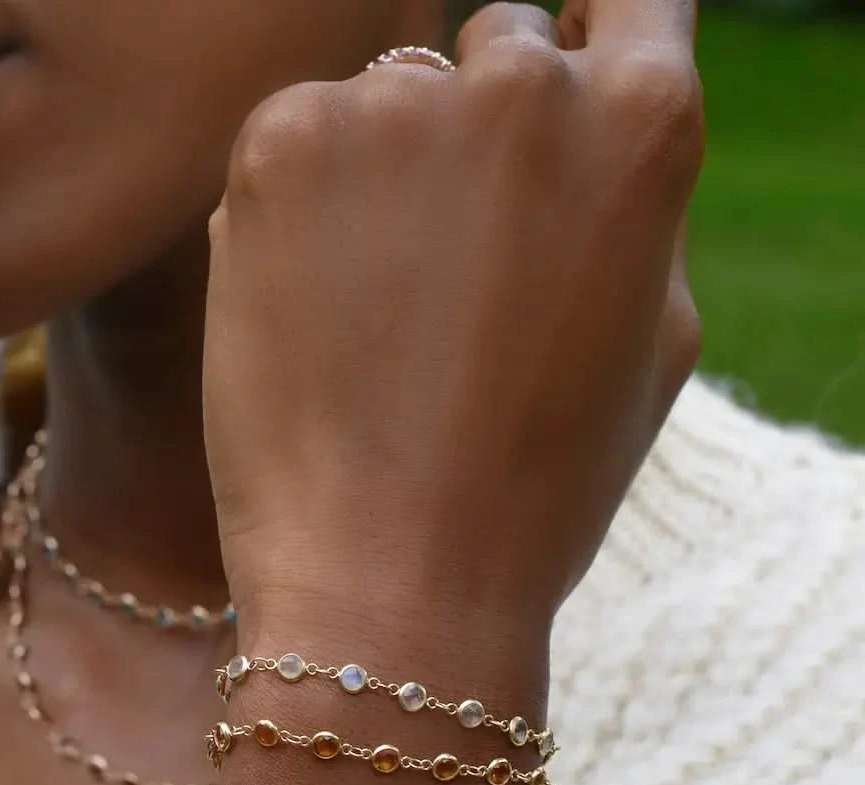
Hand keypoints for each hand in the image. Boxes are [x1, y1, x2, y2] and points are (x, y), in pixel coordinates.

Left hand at [203, 0, 702, 643]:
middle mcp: (522, 85)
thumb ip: (635, 204)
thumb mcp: (650, 342)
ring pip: (384, 100)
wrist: (394, 583)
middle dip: (475, 134)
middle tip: (445, 269)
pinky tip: (309, 313)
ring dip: (380, 174)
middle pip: (494, 51)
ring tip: (374, 319)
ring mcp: (393, 107)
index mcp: (641, 124)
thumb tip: (596, 101)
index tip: (561, 80)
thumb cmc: (533, 487)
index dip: (591, 43)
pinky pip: (294, 141)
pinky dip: (295, 206)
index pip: (630, 4)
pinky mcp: (278, 146)